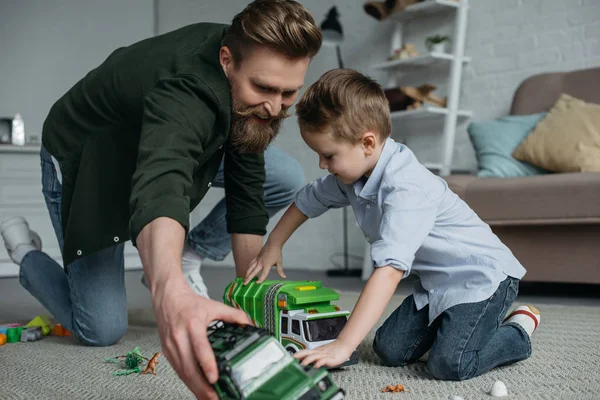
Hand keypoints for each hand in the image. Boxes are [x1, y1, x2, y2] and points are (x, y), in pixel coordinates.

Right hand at [152, 279, 249, 398]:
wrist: (167, 298)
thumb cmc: (188, 303)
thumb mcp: (213, 305)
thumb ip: (233, 314)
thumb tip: (249, 323)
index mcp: (192, 324)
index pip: (199, 347)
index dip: (206, 364)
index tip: (214, 377)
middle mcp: (179, 337)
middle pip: (189, 367)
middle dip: (202, 386)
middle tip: (214, 397)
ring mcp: (171, 346)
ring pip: (182, 372)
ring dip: (195, 388)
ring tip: (209, 397)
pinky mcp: (167, 352)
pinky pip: (178, 371)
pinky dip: (188, 382)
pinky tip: (197, 389)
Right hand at [243, 241, 285, 283]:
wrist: (273, 243)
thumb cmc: (276, 252)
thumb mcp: (279, 262)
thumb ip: (280, 270)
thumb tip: (284, 277)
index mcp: (267, 264)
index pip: (264, 273)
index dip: (261, 279)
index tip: (257, 283)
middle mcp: (261, 262)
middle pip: (253, 272)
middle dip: (248, 278)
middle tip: (244, 284)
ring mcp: (257, 259)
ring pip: (250, 268)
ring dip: (247, 274)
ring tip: (244, 279)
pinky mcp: (256, 257)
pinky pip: (251, 263)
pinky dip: (249, 267)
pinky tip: (247, 271)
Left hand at [293, 340, 353, 368]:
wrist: (344, 345)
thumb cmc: (333, 350)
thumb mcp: (322, 353)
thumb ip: (314, 357)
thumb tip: (304, 361)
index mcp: (316, 351)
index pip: (304, 351)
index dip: (297, 354)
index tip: (289, 358)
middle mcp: (319, 352)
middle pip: (307, 352)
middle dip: (299, 356)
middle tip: (292, 360)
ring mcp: (324, 355)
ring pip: (314, 356)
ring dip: (307, 360)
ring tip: (302, 364)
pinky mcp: (331, 359)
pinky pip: (324, 360)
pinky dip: (319, 363)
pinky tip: (316, 366)